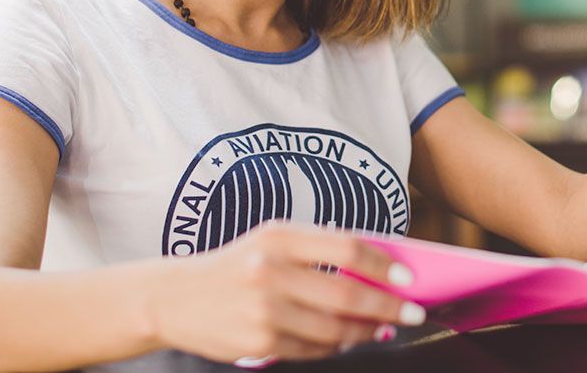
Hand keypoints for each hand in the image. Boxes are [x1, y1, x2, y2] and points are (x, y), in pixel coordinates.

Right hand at [146, 222, 421, 361]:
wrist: (173, 297)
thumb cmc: (235, 266)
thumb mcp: (271, 241)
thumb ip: (319, 249)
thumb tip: (379, 269)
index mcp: (280, 237)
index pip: (349, 249)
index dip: (385, 266)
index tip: (409, 277)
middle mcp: (271, 272)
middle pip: (348, 295)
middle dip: (388, 307)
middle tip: (413, 313)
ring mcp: (264, 311)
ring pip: (334, 330)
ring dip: (366, 332)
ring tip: (383, 329)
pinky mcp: (258, 343)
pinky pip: (312, 350)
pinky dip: (336, 347)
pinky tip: (347, 340)